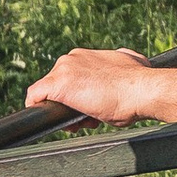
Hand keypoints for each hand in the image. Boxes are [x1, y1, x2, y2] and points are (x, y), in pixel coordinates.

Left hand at [27, 45, 171, 123]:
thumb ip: (120, 64)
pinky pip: (35, 96)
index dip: (79, 94)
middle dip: (71, 103)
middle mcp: (73, 58)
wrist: (142, 91)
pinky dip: (38, 108)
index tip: (91, 105)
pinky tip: (52, 120)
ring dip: (63, 109)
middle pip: (59, 84)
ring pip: (50, 92)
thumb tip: (126, 61)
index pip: (72, 75)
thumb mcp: (130, 66)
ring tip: (84, 120)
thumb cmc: (139, 86)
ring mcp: (63, 70)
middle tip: (89, 116)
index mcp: (87, 56)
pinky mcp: (57, 85)